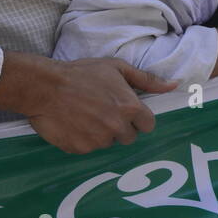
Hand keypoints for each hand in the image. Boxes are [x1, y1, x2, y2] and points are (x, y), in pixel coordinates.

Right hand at [10, 57, 176, 154]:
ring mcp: (98, 141)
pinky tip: (74, 123)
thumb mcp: (116, 68)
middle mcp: (117, 127)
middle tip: (103, 112)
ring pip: (109, 142)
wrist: (43, 86)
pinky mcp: (81, 149)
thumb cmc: (81, 73)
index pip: (148, 125)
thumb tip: (173, 85)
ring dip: (101, 133)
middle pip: (129, 137)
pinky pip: (89, 148)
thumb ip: (147, 80)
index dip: (138, 118)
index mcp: (130, 108)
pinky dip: (83, 139)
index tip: (126, 112)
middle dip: (120, 127)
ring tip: (85, 115)